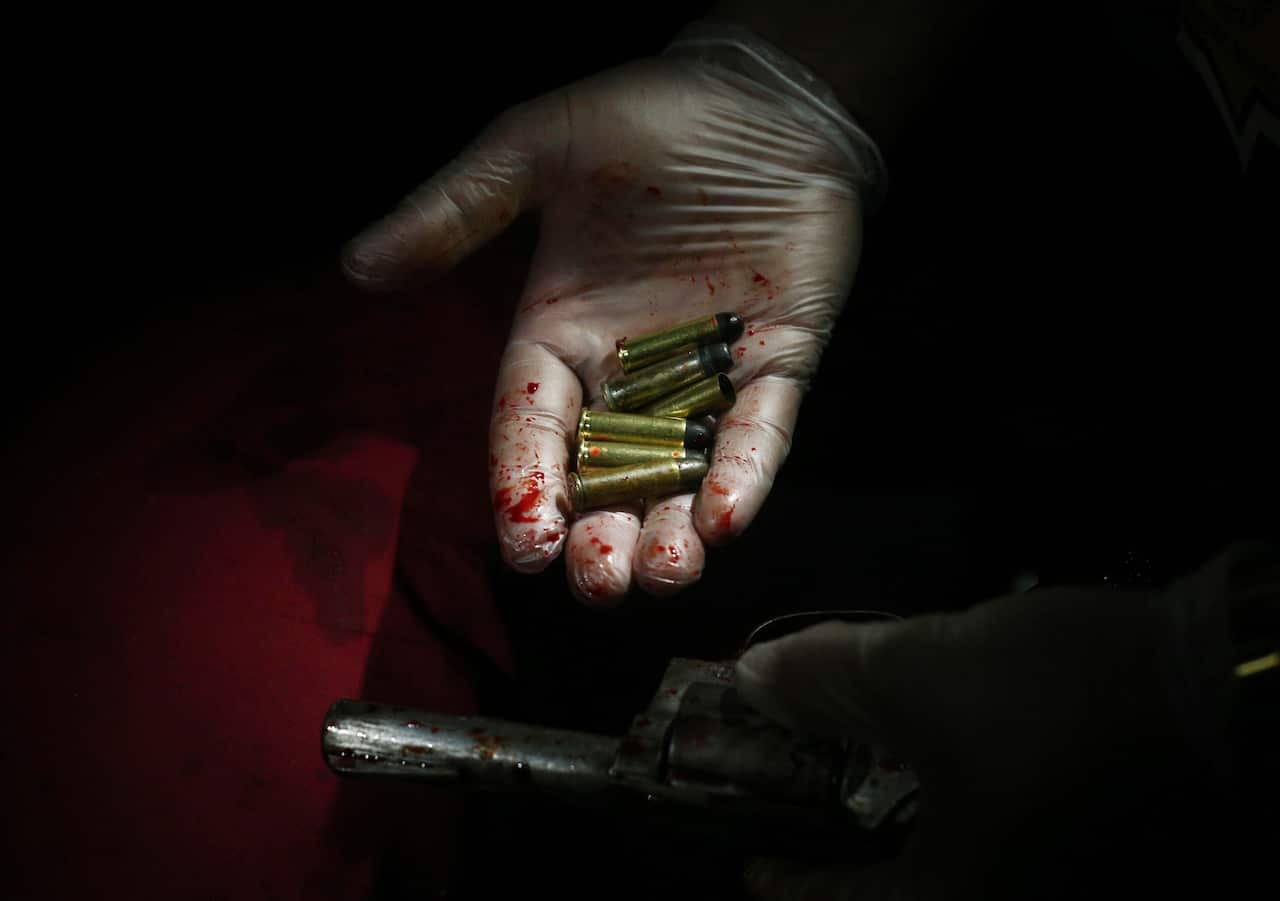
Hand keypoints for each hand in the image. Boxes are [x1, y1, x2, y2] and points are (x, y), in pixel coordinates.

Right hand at [343, 37, 874, 603]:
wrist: (763, 96)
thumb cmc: (649, 115)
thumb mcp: (536, 150)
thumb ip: (456, 211)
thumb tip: (357, 265)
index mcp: (561, 335)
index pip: (534, 428)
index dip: (526, 488)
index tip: (525, 546)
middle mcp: (630, 372)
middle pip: (607, 478)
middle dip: (601, 539)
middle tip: (597, 581)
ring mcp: (707, 375)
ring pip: (685, 476)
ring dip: (674, 532)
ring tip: (663, 573)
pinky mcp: (779, 363)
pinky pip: (764, 432)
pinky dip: (748, 474)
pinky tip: (728, 517)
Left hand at [733, 567, 1239, 898]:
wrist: (1223, 674)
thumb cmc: (1061, 697)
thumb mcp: (919, 674)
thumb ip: (825, 682)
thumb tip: (753, 682)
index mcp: (963, 895)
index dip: (794, 889)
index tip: (754, 872)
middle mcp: (1015, 896)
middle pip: (905, 886)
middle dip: (847, 852)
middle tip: (808, 808)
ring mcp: (1068, 871)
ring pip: (957, 858)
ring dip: (903, 817)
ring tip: (869, 770)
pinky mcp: (1103, 835)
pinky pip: (1007, 834)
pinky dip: (958, 801)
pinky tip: (948, 752)